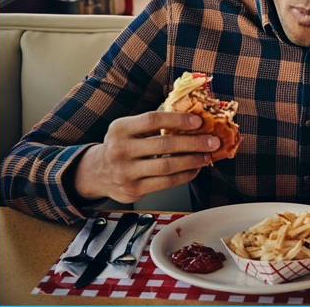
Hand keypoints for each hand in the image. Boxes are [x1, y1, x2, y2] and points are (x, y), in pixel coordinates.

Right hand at [73, 112, 219, 202]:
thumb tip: (193, 119)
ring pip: (167, 166)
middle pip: (164, 145)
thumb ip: (153, 123)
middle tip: (213, 141)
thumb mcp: (129, 129)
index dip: (178, 120)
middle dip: (193, 143)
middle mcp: (120, 150)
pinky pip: (166, 183)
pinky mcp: (132, 190)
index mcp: (120, 128)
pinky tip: (195, 169)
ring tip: (207, 156)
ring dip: (193, 161)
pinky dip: (185, 176)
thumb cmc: (122, 145)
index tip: (198, 121)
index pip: (152, 120)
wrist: (96, 173)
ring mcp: (125, 172)